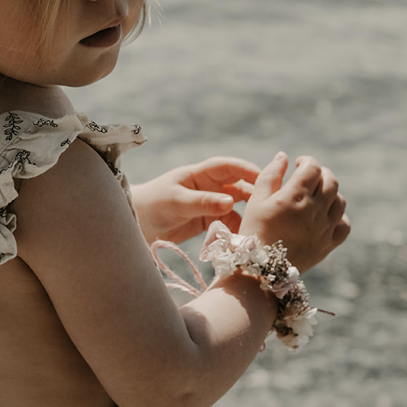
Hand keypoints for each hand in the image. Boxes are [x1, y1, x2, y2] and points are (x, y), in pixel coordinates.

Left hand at [131, 157, 260, 245]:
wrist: (135, 225)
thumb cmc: (151, 205)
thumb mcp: (176, 202)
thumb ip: (202, 202)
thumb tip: (230, 203)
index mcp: (200, 174)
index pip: (229, 167)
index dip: (247, 170)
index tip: (265, 179)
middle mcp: (208, 187)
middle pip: (238, 186)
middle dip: (254, 194)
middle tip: (272, 207)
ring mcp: (209, 204)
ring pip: (236, 207)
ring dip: (247, 215)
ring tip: (259, 228)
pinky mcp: (207, 222)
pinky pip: (227, 224)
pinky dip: (236, 230)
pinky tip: (242, 240)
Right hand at [239, 152, 349, 273]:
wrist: (261, 270)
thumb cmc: (253, 232)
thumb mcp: (256, 200)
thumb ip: (270, 175)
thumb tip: (283, 157)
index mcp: (295, 196)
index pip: (313, 167)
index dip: (306, 161)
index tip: (297, 164)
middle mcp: (314, 210)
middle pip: (331, 181)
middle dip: (320, 173)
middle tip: (308, 176)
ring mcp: (324, 228)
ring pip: (340, 201)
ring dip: (330, 192)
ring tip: (315, 195)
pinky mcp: (328, 244)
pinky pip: (344, 225)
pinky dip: (339, 216)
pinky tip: (325, 216)